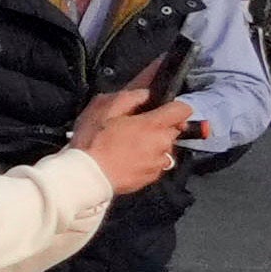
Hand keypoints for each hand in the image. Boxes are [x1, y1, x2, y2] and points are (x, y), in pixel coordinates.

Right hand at [68, 80, 185, 197]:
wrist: (87, 176)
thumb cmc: (93, 141)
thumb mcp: (104, 108)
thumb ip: (130, 96)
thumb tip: (145, 93)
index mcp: (154, 124)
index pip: (183, 109)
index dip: (173, 107)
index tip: (160, 109)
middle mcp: (163, 144)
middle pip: (173, 129)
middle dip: (159, 127)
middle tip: (134, 128)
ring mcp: (158, 163)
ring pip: (164, 148)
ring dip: (152, 145)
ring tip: (128, 146)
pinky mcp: (151, 178)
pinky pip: (155, 164)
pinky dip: (145, 160)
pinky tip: (126, 160)